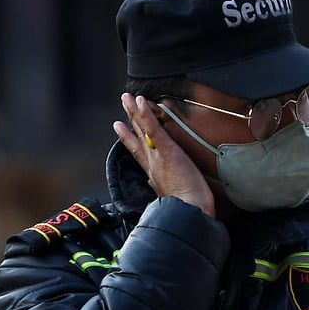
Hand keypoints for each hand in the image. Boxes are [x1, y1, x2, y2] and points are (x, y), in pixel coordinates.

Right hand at [112, 93, 215, 217]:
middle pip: (137, 136)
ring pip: (142, 129)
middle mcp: (151, 163)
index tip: (119, 127)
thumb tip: (153, 184)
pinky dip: (146, 114)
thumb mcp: (170, 197)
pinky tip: (140, 101)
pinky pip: (153, 129)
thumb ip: (160, 187)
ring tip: (127, 96)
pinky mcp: (167, 151)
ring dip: (134, 110)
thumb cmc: (186, 209)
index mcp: (153, 174)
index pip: (138, 151)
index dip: (128, 137)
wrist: (188, 213)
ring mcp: (157, 156)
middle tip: (123, 102)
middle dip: (129, 118)